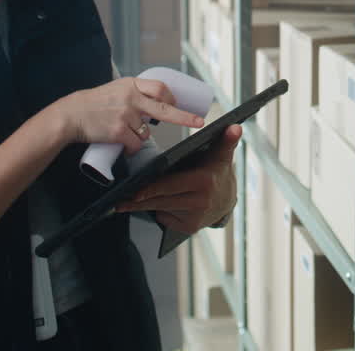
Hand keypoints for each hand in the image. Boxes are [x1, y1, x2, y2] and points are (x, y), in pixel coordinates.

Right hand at [51, 77, 204, 153]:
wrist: (71, 115)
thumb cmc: (94, 104)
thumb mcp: (116, 89)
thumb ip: (135, 93)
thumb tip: (157, 103)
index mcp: (132, 84)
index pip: (160, 88)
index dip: (172, 97)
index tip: (180, 104)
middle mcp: (131, 98)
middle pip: (165, 108)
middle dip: (184, 117)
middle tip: (198, 122)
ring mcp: (126, 114)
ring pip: (147, 132)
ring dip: (139, 136)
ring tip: (122, 130)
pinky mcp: (119, 131)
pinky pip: (135, 144)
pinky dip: (131, 147)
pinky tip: (121, 144)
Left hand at [116, 124, 241, 233]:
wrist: (228, 199)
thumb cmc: (217, 172)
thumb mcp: (222, 155)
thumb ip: (226, 140)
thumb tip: (235, 126)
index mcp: (203, 182)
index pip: (169, 186)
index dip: (150, 189)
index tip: (132, 192)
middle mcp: (199, 202)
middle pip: (161, 200)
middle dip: (138, 201)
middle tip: (119, 200)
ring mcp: (194, 218)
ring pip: (160, 210)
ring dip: (143, 206)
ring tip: (124, 203)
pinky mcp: (189, 228)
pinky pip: (166, 218)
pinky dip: (158, 211)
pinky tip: (149, 205)